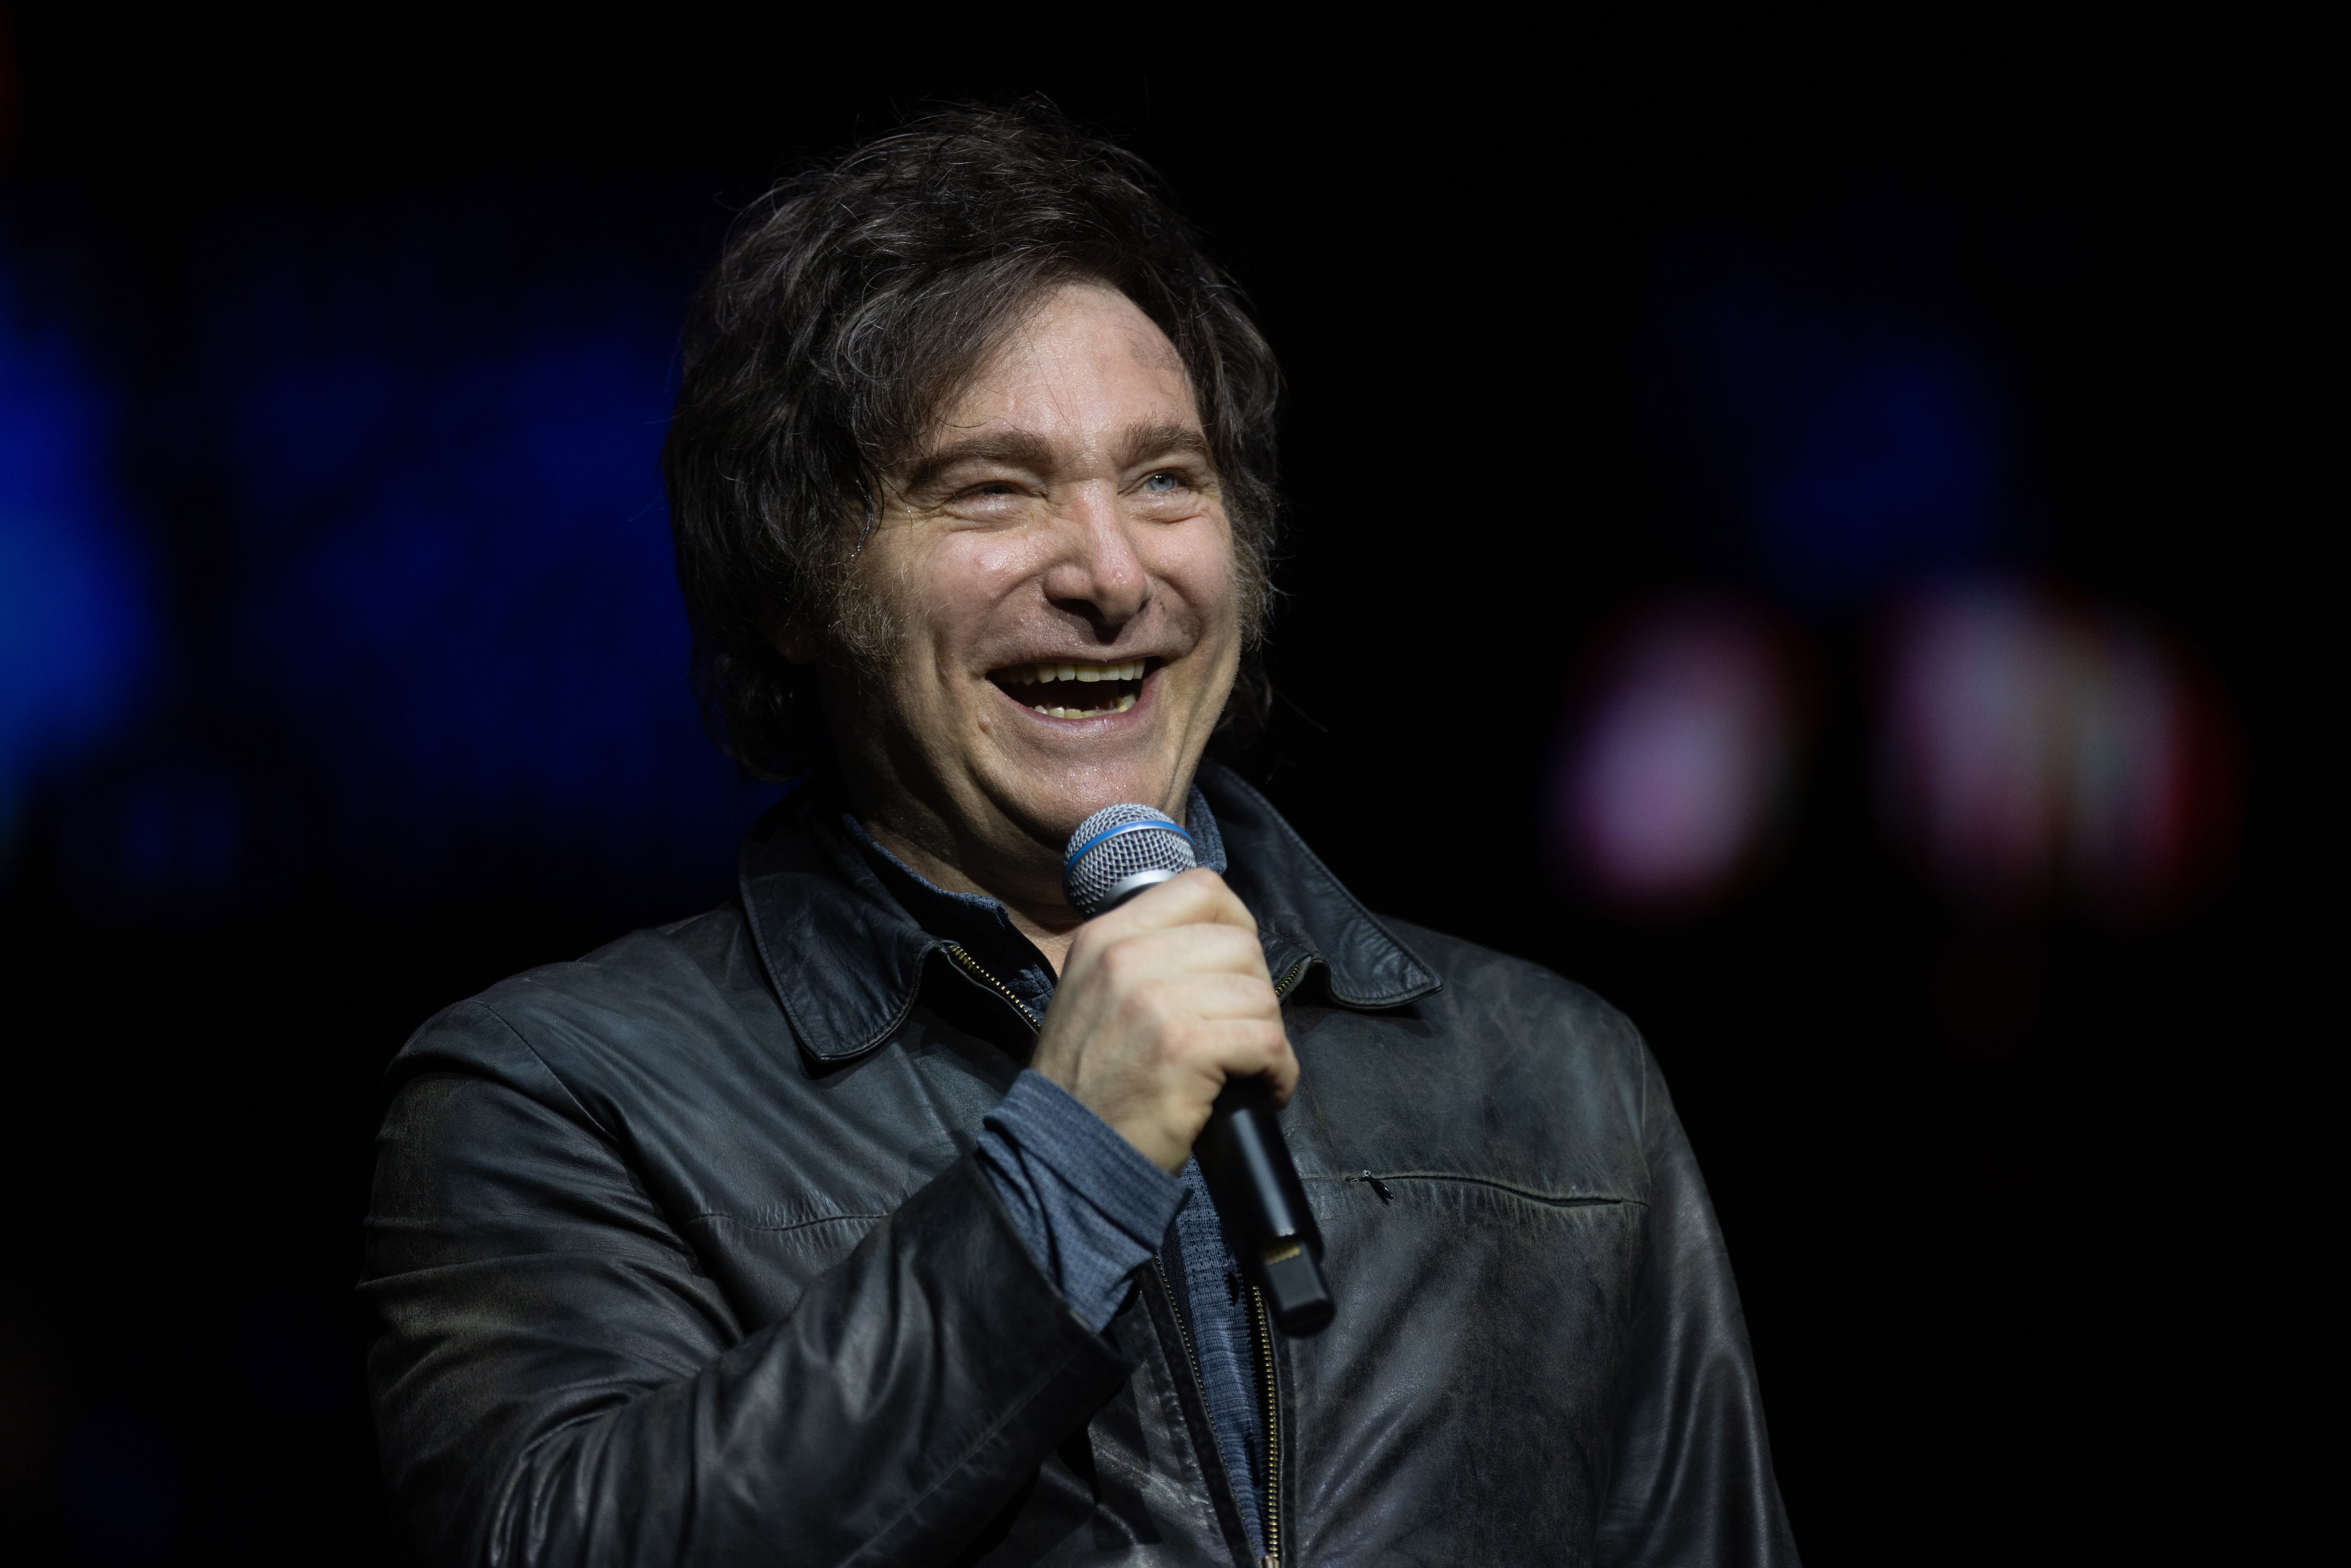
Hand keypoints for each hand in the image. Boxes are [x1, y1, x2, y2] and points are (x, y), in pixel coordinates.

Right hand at [1031, 868, 1297, 1172]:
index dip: (1236, 926)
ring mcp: (1154, 1002)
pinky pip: (1267, 1042)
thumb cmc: (1089, 1083)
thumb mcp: (1094, 993)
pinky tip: (1264, 1090)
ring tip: (1250, 1067)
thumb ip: (1142, 956)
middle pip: (1240, 945)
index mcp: (1106, 937)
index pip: (1200, 888)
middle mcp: (1127, 959)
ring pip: (1259, 994)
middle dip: (1254, 992)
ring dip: (1268, 1036)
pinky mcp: (1184, 1049)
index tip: (1236, 969)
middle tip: (1241, 1033)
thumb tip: (1215, 941)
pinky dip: (1279, 1072)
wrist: (1065, 1154)